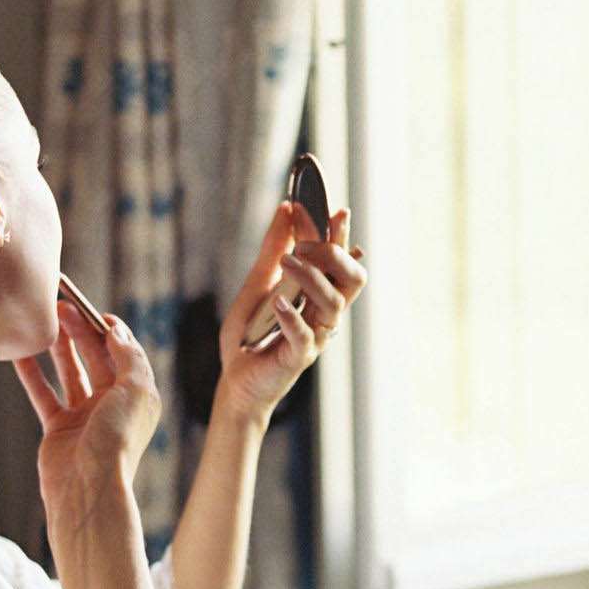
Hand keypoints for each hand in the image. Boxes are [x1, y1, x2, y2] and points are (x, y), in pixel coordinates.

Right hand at [12, 301, 161, 513]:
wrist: (87, 489)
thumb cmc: (117, 442)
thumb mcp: (134, 392)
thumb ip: (127, 357)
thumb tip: (116, 328)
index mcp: (138, 395)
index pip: (124, 352)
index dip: (109, 329)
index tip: (90, 308)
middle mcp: (114, 404)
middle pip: (96, 358)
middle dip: (81, 331)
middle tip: (61, 305)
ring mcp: (86, 416)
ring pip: (71, 372)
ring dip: (59, 347)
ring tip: (44, 320)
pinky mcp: (59, 428)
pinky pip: (44, 394)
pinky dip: (32, 374)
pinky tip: (19, 354)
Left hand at [215, 199, 366, 421]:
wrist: (235, 379)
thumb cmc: (251, 333)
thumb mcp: (259, 281)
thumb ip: (275, 247)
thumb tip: (287, 208)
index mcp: (319, 295)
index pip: (341, 260)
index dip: (341, 235)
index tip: (335, 209)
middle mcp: (324, 314)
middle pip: (353, 281)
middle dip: (336, 255)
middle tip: (308, 242)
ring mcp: (316, 337)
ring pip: (333, 304)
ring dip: (312, 278)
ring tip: (287, 262)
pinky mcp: (299, 358)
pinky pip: (305, 336)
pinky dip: (293, 316)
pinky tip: (278, 302)